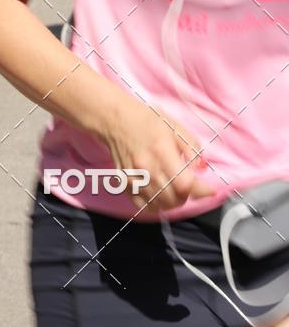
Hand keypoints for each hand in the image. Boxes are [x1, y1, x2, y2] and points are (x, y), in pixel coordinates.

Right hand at [101, 93, 214, 213]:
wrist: (116, 120)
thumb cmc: (147, 121)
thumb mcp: (175, 126)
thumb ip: (192, 147)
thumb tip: (201, 168)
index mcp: (161, 151)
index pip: (185, 184)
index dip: (201, 190)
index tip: (210, 190)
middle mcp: (147, 168)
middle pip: (174, 198)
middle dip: (188, 195)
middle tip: (188, 183)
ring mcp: (134, 179)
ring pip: (161, 206)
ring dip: (174, 201)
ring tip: (175, 189)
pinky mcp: (125, 185)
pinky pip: (145, 207)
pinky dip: (157, 206)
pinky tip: (161, 195)